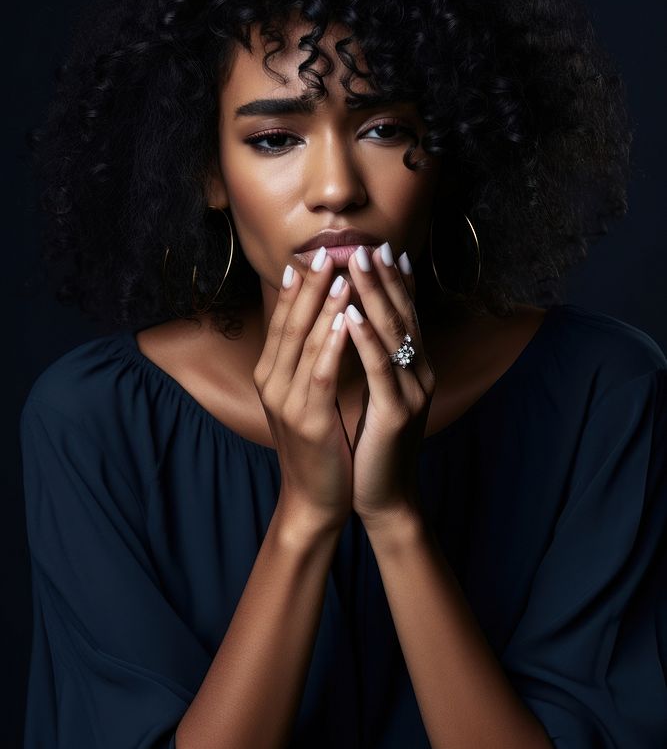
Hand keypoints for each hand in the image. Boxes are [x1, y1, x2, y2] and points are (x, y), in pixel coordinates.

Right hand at [253, 248, 353, 533]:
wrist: (315, 498)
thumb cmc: (319, 445)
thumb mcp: (306, 396)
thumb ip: (307, 360)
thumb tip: (321, 319)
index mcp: (271, 374)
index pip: (284, 319)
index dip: (298, 285)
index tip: (313, 253)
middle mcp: (272, 382)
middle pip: (290, 322)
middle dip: (310, 284)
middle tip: (327, 250)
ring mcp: (286, 401)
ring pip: (304, 342)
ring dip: (324, 305)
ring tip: (342, 273)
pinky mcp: (308, 419)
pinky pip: (320, 373)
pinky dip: (332, 343)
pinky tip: (346, 320)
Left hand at [344, 243, 435, 530]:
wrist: (383, 496)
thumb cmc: (374, 444)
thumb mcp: (379, 395)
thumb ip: (377, 361)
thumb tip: (363, 324)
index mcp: (415, 369)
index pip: (405, 315)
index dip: (395, 281)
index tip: (381, 248)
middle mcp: (420, 374)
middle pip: (403, 315)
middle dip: (384, 278)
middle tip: (369, 243)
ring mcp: (413, 392)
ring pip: (394, 334)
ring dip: (374, 295)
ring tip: (359, 264)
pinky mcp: (398, 414)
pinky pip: (381, 369)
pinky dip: (367, 339)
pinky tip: (352, 316)